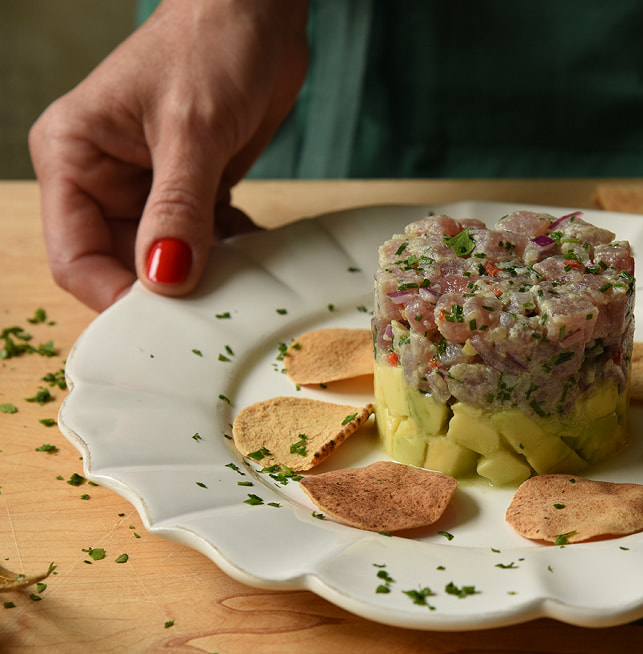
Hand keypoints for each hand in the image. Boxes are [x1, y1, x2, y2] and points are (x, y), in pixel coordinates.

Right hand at [28, 0, 308, 310]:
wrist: (258, 12)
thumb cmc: (211, 45)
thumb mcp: (192, 129)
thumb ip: (178, 208)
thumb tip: (165, 281)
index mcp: (73, 157)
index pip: (76, 255)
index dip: (116, 296)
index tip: (168, 323)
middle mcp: (103, 178)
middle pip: (121, 266)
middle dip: (167, 294)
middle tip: (217, 316)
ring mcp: (149, 187)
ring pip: (167, 260)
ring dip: (204, 277)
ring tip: (243, 285)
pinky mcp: (191, 188)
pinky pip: (203, 241)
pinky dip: (228, 254)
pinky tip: (255, 256)